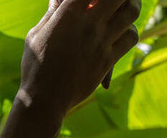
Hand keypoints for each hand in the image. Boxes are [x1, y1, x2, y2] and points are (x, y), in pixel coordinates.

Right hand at [20, 0, 140, 113]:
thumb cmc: (35, 67)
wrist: (44, 99)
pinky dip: (130, 31)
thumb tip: (57, 0)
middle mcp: (87, 25)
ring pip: (130, 13)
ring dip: (132, 7)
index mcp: (67, 15)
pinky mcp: (108, 59)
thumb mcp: (36, 36)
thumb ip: (51, 15)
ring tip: (129, 6)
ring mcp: (101, 42)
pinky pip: (131, 37)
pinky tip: (124, 32)